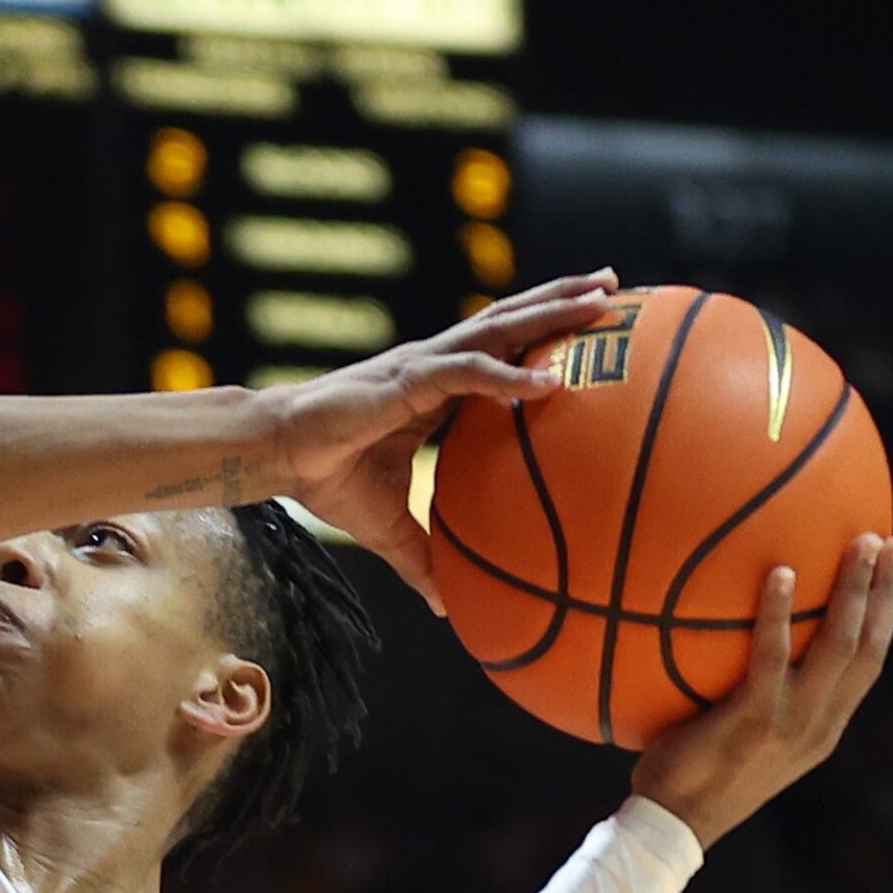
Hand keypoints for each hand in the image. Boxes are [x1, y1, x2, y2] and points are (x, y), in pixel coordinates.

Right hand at [267, 270, 620, 610]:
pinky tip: (548, 380)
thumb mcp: (389, 527)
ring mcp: (422, 366)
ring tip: (602, 295)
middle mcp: (435, 365)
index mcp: (436, 388)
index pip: (499, 347)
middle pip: (510, 320)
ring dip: (551, 310)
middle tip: (615, 282)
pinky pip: (466, 372)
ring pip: (498, 327)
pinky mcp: (405, 380)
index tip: (590, 325)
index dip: (542, 330)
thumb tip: (446, 610)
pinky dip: (508, 375)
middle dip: (561, 298)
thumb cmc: (325, 479)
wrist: (277, 456)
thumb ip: (424, 558)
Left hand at [633, 535, 892, 848]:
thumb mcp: (741, 736)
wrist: (673, 825)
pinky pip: (770, 657)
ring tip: (862, 541)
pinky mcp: (752, 721)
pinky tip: (779, 572)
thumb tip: (742, 650)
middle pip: (870, 648)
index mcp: (823, 729)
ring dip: (856, 591)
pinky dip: (777, 614)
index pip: (869, 665)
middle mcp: (819, 725)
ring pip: (840, 646)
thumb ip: (757, 698)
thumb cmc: (693, 774)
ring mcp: (790, 724)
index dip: (890, 620)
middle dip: (888, 592)